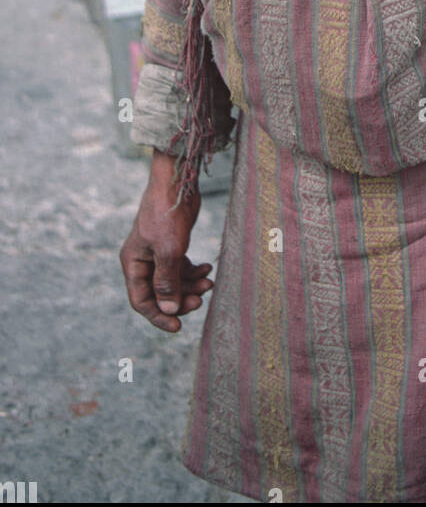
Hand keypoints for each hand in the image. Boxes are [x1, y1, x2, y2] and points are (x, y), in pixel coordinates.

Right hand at [119, 149, 213, 332]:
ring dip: (191, 285)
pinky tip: (208, 269)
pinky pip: (182, 267)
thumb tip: (169, 309)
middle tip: (202, 299)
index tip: (178, 326)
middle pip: (160, 293)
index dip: (158, 315)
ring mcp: (157, 252)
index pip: (142, 300)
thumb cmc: (167, 213)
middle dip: (181, 298)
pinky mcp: (172, 244)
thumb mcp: (169, 250)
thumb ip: (168, 281)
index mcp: (133, 263)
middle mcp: (143, 260)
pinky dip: (194, 271)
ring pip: (173, 281)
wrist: (177, 181)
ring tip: (210, 282)